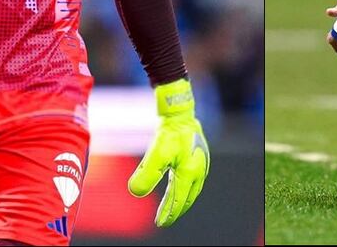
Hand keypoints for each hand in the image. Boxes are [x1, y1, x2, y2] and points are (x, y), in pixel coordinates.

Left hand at [129, 78, 209, 226]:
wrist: (180, 113)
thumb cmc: (170, 133)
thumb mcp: (155, 154)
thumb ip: (147, 175)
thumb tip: (135, 192)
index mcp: (190, 173)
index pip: (178, 200)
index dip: (169, 213)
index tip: (160, 223)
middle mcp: (199, 170)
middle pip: (188, 197)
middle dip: (176, 210)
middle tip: (165, 219)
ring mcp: (201, 163)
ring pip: (192, 189)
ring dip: (181, 200)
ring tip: (172, 207)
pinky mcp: (198, 156)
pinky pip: (192, 179)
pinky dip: (185, 188)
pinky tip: (178, 186)